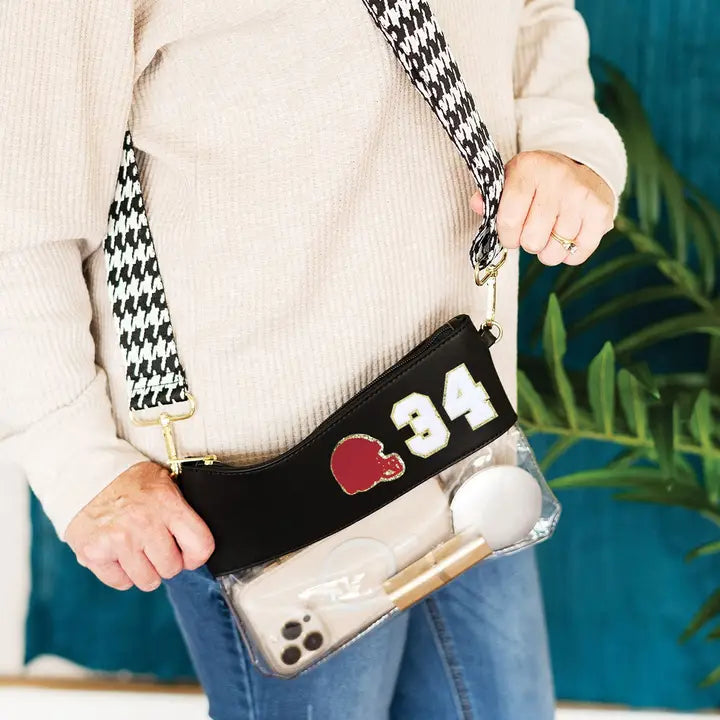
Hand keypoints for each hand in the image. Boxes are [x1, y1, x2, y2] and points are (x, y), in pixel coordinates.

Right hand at [65, 461, 214, 591]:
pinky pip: (121, 583)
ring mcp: (119, 540)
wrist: (85, 476)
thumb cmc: (129, 481)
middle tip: (157, 549)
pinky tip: (119, 555)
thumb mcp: (164, 483)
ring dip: (145, 571)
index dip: (197, 555)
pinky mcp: (94, 553)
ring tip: (138, 552)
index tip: (189, 555)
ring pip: (148, 581)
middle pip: (172, 568)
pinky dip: (122, 574)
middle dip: (167, 562)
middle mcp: (144, 523)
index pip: (200, 545)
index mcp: (167, 504)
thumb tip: (196, 542)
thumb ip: (180, 510)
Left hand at [470, 150, 614, 265]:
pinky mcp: (601, 212)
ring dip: (547, 251)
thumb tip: (476, 204)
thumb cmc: (537, 182)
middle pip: (531, 241)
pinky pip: (577, 255)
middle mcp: (557, 179)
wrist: (583, 169)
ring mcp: (581, 196)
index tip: (509, 233)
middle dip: (527, 243)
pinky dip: (568, 255)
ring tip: (549, 234)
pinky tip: (566, 239)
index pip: (508, 221)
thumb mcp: (511, 180)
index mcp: (528, 168)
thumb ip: (490, 196)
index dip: (506, 237)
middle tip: (532, 231)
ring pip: (553, 252)